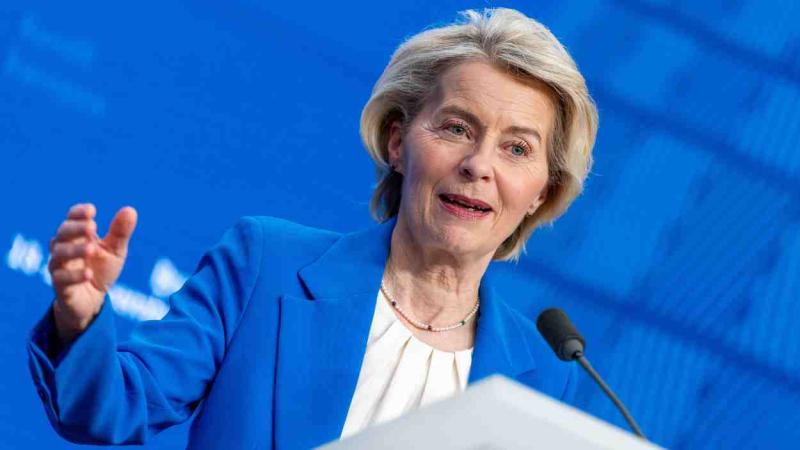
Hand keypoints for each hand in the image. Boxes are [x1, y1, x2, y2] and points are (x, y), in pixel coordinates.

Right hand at [48, 203, 137, 344]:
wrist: (92, 300)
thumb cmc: (101, 270)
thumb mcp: (115, 251)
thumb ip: (120, 232)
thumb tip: (130, 210)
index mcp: (77, 236)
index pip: (72, 218)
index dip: (78, 213)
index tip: (92, 210)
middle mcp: (64, 247)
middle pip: (63, 233)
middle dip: (76, 229)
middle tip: (92, 228)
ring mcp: (60, 267)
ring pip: (60, 254)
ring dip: (75, 250)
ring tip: (91, 249)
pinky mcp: (60, 287)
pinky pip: (62, 279)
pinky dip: (75, 276)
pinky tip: (88, 274)